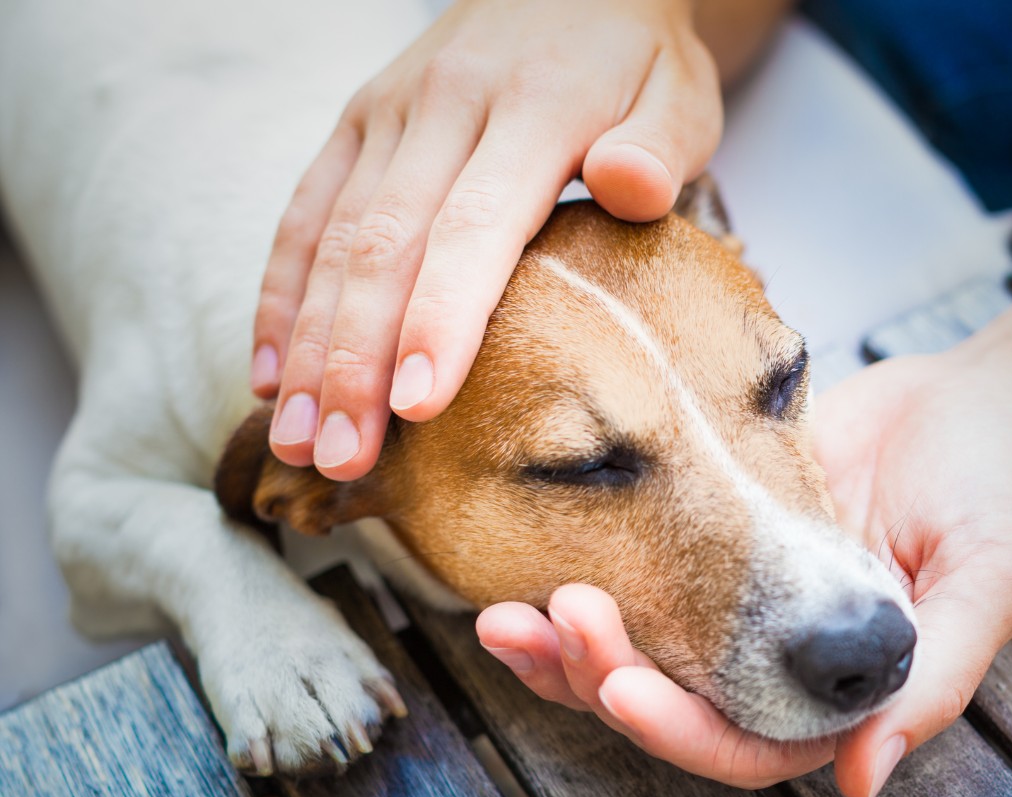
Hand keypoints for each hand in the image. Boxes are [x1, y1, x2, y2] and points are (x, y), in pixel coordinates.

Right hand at [251, 0, 720, 479]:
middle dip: (354, 362)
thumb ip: (658, 145)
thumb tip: (631, 185)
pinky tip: (271, 372)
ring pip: (331, 239)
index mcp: (532, 109)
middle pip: (383, 247)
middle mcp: (444, 107)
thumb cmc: (636, 61)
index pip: (474, 227)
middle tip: (339, 457)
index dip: (440, 319)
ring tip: (295, 440)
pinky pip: (304, 213)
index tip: (417, 407)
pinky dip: (280, 295)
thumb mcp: (679, 93)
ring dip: (308, 346)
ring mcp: (388, 114)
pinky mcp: (357, 123)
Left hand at [477, 343, 1011, 796]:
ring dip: (566, 647)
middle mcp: (777, 669)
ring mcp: (736, 608)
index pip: (744, 745)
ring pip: (636, 655)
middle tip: (548, 622)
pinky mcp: (705, 544)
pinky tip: (524, 577)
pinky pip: (633, 579)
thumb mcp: (989, 583)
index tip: (620, 686)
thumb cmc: (999, 490)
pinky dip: (579, 583)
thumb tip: (863, 780)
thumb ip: (934, 682)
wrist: (972, 401)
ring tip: (504, 617)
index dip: (679, 730)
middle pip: (669, 709)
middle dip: (600, 677)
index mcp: (840, 698)